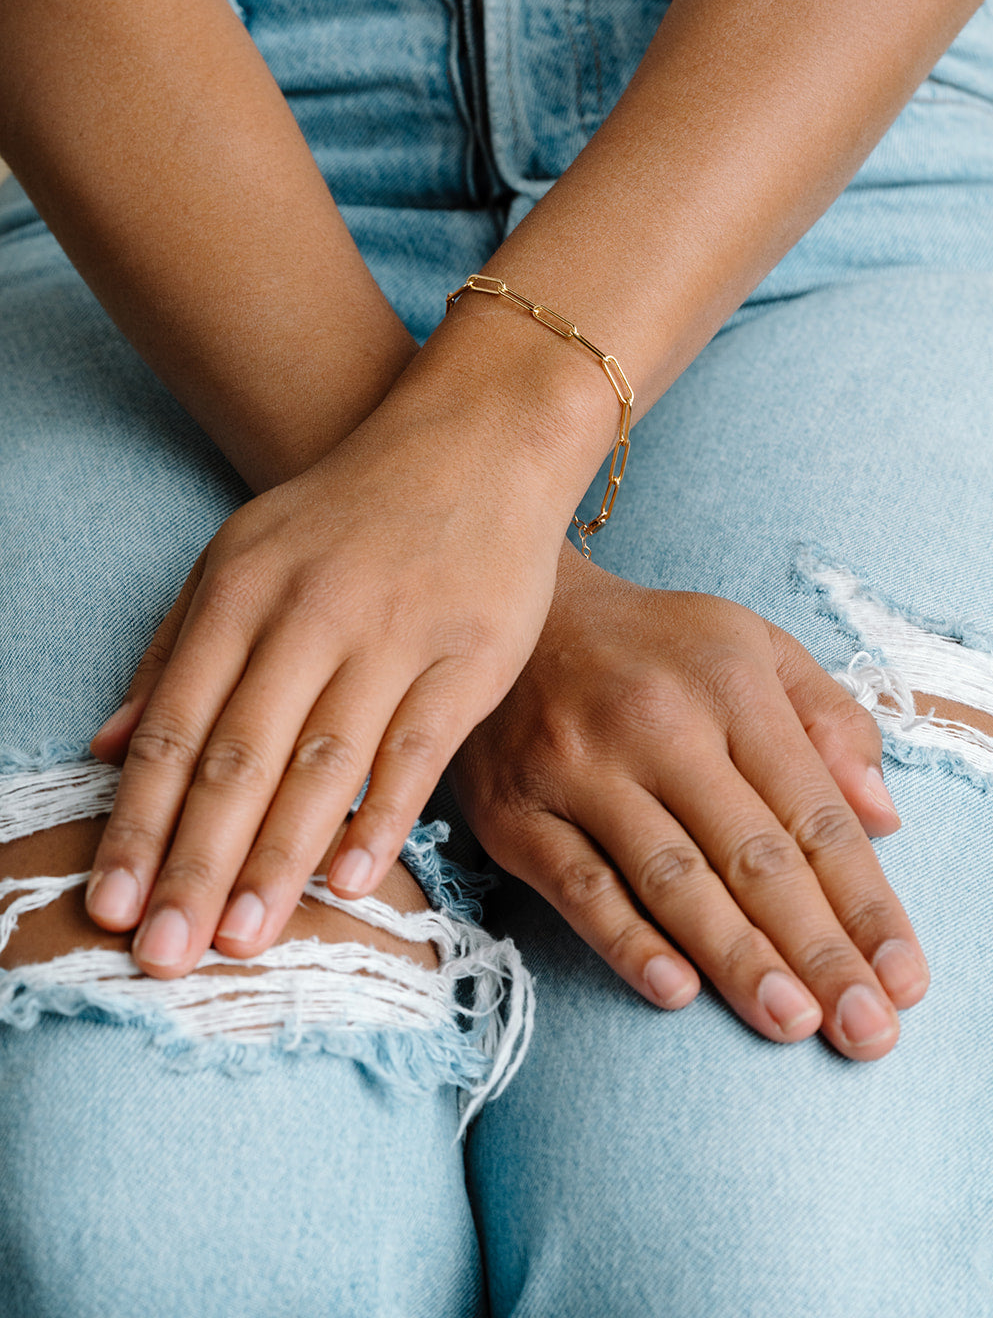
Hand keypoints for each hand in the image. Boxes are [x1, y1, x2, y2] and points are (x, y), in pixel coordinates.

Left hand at [86, 366, 576, 978]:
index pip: (177, 727)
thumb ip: (173, 651)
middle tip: (165, 956)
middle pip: (239, 757)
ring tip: (242, 940)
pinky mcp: (469, 656)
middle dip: (195, 864)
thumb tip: (109, 748)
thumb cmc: (347, 515)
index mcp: (240, 591)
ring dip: (278, 859)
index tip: (111, 906)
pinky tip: (352, 881)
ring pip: (323, 763)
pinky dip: (383, 816)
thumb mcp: (242, 558)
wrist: (474, 445)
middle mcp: (309, 613)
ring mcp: (392, 634)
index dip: (140, 822)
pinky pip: (416, 748)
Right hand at [451, 550, 927, 1060]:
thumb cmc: (657, 646)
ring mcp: (581, 768)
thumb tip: (884, 818)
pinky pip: (580, 886)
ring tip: (793, 1023)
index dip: (865, 902)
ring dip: (738, 959)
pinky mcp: (517, 810)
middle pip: (753, 855)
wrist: (521, 616)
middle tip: (867, 1031)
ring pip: (672, 878)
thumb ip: (830, 721)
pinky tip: (677, 992)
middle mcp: (659, 724)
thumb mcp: (755, 646)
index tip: (905, 980)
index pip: (814, 810)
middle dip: (818, 950)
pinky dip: (627, 942)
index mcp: (732, 684)